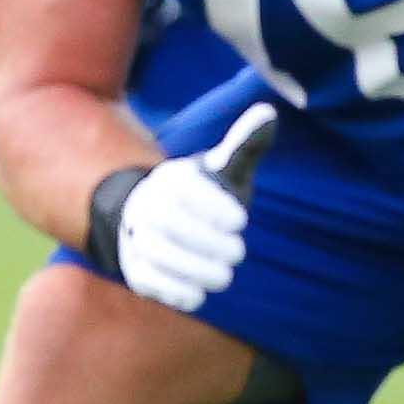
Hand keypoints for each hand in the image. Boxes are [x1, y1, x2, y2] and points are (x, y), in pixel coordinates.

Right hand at [90, 103, 275, 311]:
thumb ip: (245, 145)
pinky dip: (175, 290)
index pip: (186, 188)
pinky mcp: (134, 268)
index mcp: (170, 177)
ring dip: (196, 269)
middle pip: (170, 224)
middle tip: (237, 252)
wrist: (155, 220)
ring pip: (158, 254)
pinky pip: (149, 281)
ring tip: (222, 275)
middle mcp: (146, 204)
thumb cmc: (204, 195)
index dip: (216, 207)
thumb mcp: (223, 169)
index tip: (240, 220)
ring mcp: (136, 236)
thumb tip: (269, 112)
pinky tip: (199, 292)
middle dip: (209, 243)